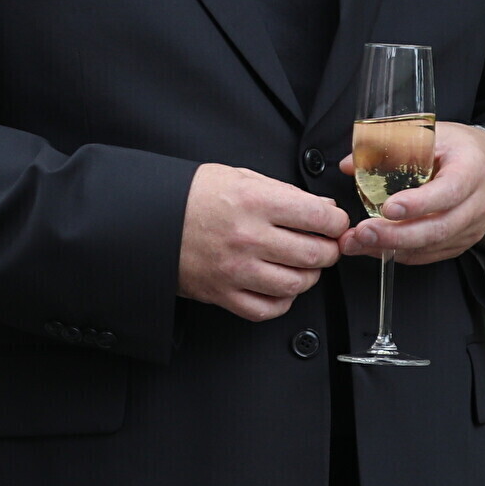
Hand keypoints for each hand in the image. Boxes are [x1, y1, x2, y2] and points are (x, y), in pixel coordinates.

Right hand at [177, 163, 348, 321]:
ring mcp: (236, 269)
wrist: (147, 218)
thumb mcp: (238, 176)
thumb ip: (282, 192)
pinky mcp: (222, 293)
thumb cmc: (192, 196)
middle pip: (315, 254)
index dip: (337, 222)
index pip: (320, 218)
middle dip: (328, 251)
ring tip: (301, 265)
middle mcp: (249, 237)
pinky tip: (278, 286)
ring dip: (308, 276)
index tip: (335, 223)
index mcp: (255, 202)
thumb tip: (321, 210)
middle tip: (324, 245)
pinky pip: (267, 309)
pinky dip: (281, 301)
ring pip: (296, 284)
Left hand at [340, 122, 484, 264]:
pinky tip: (375, 248)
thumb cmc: (458, 147)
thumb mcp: (430, 134)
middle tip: (363, 233)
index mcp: (471, 169)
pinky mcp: (462, 242)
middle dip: (397, 234)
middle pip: (439, 228)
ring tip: (358, 243)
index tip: (389, 208)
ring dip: (392, 248)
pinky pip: (431, 254)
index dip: (419, 203)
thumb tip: (349, 164)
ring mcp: (472, 227)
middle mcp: (477, 203)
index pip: (449, 191)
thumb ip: (391, 147)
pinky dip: (401, 253)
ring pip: (433, 246)